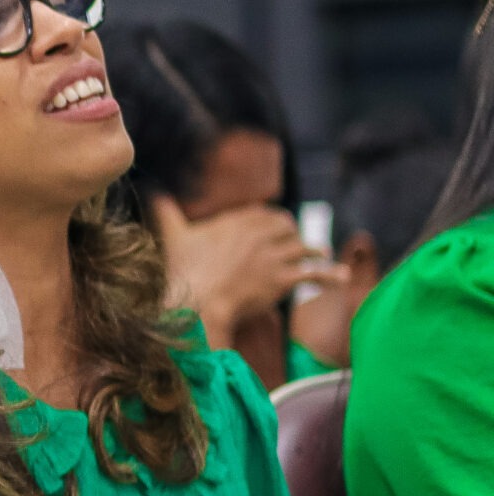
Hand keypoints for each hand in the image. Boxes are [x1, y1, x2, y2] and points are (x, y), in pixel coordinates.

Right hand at [150, 196, 343, 345]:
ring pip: (302, 247)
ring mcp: (273, 257)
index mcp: (236, 221)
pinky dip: (330, 275)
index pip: (263, 213)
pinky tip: (342, 277)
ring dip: (313, 251)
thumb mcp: (172, 235)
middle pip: (286, 226)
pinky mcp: (283, 280)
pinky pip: (314, 274)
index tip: (272, 223)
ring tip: (321, 253)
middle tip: (295, 238)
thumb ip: (166, 210)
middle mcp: (259, 235)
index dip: (269, 219)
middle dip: (292, 232)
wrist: (197, 304)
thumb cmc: (182, 272)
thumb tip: (154, 191)